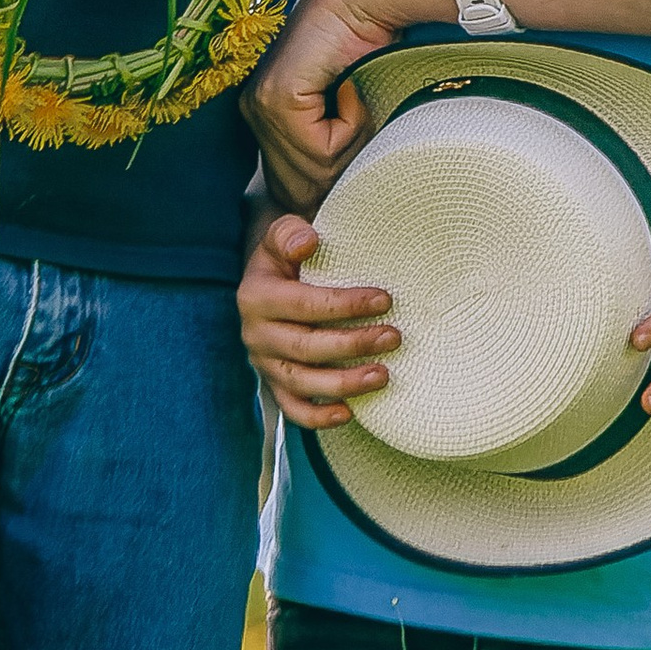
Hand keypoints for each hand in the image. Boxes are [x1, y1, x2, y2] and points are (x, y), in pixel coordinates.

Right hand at [238, 213, 398, 429]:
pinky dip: (318, 417)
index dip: (344, 304)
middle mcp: (256, 334)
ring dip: (344, 383)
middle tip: (394, 337)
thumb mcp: (280, 237)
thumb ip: (289, 233)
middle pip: (307, 347)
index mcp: (256, 296)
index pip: (304, 303)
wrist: (267, 284)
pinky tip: (349, 413)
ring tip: (383, 375)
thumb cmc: (285, 259)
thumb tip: (307, 241)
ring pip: (302, 383)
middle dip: (354, 344)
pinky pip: (293, 409)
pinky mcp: (274, 385)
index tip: (385, 299)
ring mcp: (264, 364)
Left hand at [245, 0, 448, 208]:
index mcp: (267, 115)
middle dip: (344, 164)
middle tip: (360, 113)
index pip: (295, 188)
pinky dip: (349, 125)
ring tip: (355, 93)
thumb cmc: (370, 49)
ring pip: (316, 172)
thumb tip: (347, 202)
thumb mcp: (351, 111)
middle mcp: (255, 111)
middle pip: (304, 187)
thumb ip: (339, 149)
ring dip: (351, 140)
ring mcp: (262, 105)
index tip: (357, 140)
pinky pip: (321, 149)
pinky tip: (350, 86)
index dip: (334, 178)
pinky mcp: (278, 99)